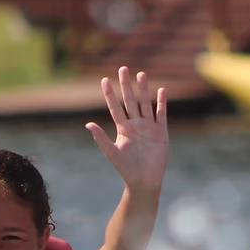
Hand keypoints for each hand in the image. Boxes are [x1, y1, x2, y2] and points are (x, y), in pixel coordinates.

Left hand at [86, 67, 167, 189]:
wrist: (144, 180)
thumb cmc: (126, 168)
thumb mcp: (111, 152)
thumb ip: (101, 138)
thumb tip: (88, 124)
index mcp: (122, 128)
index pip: (115, 107)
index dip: (110, 94)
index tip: (104, 80)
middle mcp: (135, 124)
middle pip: (130, 101)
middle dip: (126, 85)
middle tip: (123, 69)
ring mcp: (148, 127)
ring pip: (145, 104)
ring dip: (143, 90)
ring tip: (140, 74)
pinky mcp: (160, 132)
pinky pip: (161, 114)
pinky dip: (161, 103)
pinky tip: (160, 90)